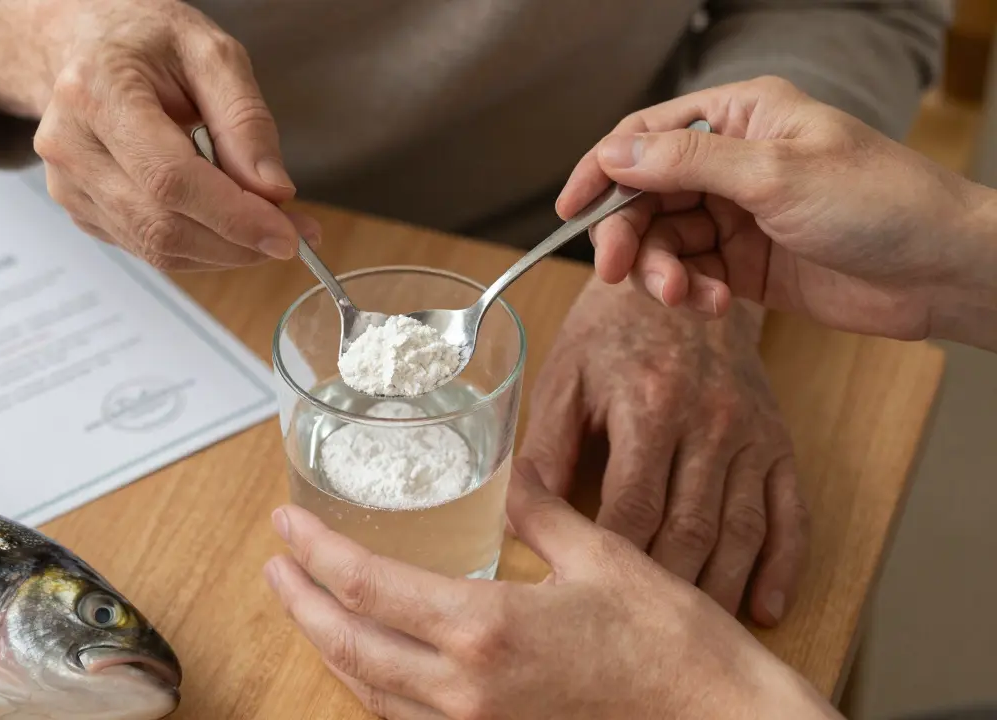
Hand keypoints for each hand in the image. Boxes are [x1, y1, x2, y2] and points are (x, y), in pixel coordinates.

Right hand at [0, 0, 318, 270]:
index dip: (233, 217)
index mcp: (98, 92)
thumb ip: (245, 120)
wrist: (86, 46)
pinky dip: (198, 247)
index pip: (170, 179)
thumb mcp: (210, 54)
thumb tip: (273, 190)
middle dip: (238, 243)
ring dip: (223, 251)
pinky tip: (223, 222)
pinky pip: (148, 249)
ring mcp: (69, 184)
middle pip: (163, 225)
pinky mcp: (80, 209)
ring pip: (157, 248)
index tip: (288, 234)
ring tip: (265, 227)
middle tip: (293, 235)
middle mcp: (72, 145)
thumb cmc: (146, 42)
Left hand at [263, 461, 838, 719]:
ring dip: (329, 646)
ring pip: (369, 692)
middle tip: (274, 566)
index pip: (364, 586)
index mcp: (483, 629)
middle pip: (347, 645)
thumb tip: (509, 472)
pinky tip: (374, 663)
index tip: (284, 524)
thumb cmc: (672, 645)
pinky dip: (374, 688)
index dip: (314, 551)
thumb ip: (537, 512)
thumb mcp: (600, 555)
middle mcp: (464, 690)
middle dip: (299, 603)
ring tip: (309, 608)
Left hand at [519, 280, 808, 625]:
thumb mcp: (563, 378)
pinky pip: (791, 514)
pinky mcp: (779, 444)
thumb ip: (543, 448)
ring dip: (720, 590)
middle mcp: (710, 422)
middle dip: (662, 591)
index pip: (632, 506)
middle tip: (633, 640)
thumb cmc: (610, 332)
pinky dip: (783, 567)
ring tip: (691, 636)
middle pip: (690, 530)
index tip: (583, 603)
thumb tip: (515, 517)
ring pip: (742, 532)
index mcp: (651, 405)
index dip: (609, 561)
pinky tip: (765, 609)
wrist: (682, 276)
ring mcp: (751, 435)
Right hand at [558, 75, 994, 343]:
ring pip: (665, 240)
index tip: (569, 211)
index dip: (601, 171)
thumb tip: (612, 155)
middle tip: (619, 274)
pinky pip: (691, 273)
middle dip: (630, 235)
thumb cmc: (879, 203)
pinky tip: (710, 305)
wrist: (941, 271)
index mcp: (739, 118)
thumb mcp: (775, 175)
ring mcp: (737, 214)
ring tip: (684, 297)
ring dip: (663, 271)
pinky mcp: (744, 263)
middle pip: (646, 194)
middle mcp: (731, 162)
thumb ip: (687, 164)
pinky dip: (689, 292)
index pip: (645, 136)